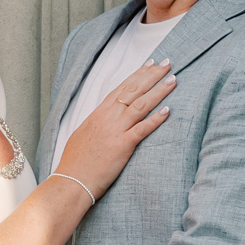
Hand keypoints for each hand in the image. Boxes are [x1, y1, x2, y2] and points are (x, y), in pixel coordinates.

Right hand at [56, 58, 173, 206]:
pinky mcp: (122, 146)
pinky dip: (156, 119)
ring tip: (173, 80)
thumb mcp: (83, 135)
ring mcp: (115, 130)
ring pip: (140, 105)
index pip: (121, 88)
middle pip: (133, 90)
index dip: (137, 75)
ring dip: (158, 91)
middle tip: (167, 63)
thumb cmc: (75, 163)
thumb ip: (96, 124)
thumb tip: (103, 119)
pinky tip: (168, 110)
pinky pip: (142, 129)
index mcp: (98, 114)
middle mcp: (107, 118)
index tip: (149, 64)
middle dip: (151, 75)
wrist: (71, 181)